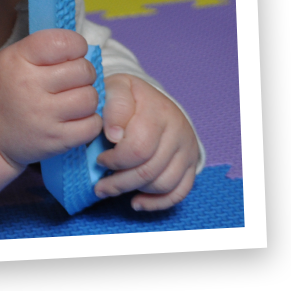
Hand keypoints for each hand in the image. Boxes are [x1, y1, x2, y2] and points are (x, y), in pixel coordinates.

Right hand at [0, 29, 101, 168]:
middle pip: (83, 70)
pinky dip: (89, 120)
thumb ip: (42, 49)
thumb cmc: (2, 88)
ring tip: (72, 98)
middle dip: (83, 72)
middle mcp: (31, 86)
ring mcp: (44, 116)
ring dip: (86, 96)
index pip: (63, 43)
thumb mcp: (9, 57)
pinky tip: (74, 116)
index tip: (72, 52)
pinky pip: (92, 125)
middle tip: (71, 78)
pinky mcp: (56, 140)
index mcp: (18, 60)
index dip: (76, 45)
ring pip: (90, 98)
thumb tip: (81, 48)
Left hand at [95, 74, 199, 210]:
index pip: (138, 147)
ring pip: (162, 184)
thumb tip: (114, 136)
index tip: (99, 158)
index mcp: (156, 109)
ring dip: (133, 191)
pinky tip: (136, 202)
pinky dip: (156, 202)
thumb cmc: (128, 96)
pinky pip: (179, 192)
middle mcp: (177, 129)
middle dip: (119, 182)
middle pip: (148, 169)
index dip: (114, 159)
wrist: (153, 98)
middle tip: (99, 184)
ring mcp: (187, 148)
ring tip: (110, 189)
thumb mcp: (116, 88)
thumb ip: (113, 106)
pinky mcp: (191, 163)